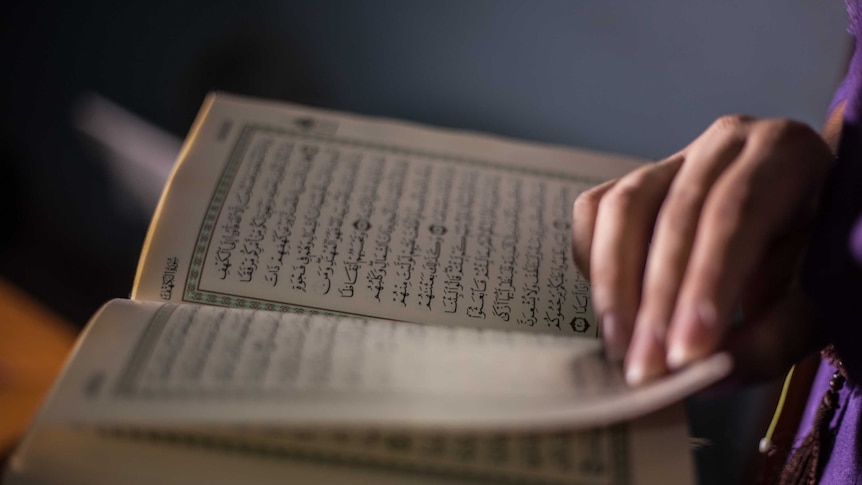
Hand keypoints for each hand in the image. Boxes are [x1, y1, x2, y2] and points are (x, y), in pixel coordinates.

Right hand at [571, 115, 834, 384]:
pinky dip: (594, 262)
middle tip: (647, 367)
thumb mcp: (821, 297)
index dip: (706, 284)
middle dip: (655, 302)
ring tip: (619, 347)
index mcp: (785, 154)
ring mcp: (672, 159)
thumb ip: (775, 336)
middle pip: (674, 216)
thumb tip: (710, 373)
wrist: (803, 218)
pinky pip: (595, 212)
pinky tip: (610, 308)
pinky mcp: (635, 183)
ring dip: (613, 285)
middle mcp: (724, 144)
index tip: (687, 352)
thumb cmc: (816, 256)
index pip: (734, 214)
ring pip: (621, 208)